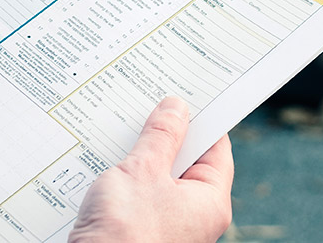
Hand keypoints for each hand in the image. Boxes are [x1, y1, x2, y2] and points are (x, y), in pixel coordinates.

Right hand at [69, 97, 233, 242]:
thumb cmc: (125, 234)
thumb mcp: (143, 171)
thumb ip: (161, 136)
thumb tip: (176, 108)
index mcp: (210, 202)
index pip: (216, 149)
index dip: (201, 119)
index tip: (186, 95)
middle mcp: (194, 218)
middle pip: (186, 162)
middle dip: (165, 135)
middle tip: (148, 106)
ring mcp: (167, 227)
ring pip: (158, 179)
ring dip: (141, 157)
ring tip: (123, 131)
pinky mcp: (140, 232)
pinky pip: (140, 196)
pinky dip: (127, 179)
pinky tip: (106, 162)